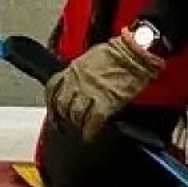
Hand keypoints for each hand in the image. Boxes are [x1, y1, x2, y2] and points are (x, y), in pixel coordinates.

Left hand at [44, 32, 163, 141]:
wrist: (135, 52)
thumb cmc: (120, 51)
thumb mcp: (93, 57)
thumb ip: (82, 71)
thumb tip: (80, 82)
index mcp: (74, 69)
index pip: (52, 89)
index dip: (52, 104)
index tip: (53, 112)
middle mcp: (77, 81)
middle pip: (62, 105)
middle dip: (65, 116)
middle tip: (69, 122)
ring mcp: (89, 93)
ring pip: (75, 115)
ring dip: (78, 123)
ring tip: (83, 127)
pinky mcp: (104, 103)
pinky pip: (92, 122)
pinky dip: (90, 131)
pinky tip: (91, 134)